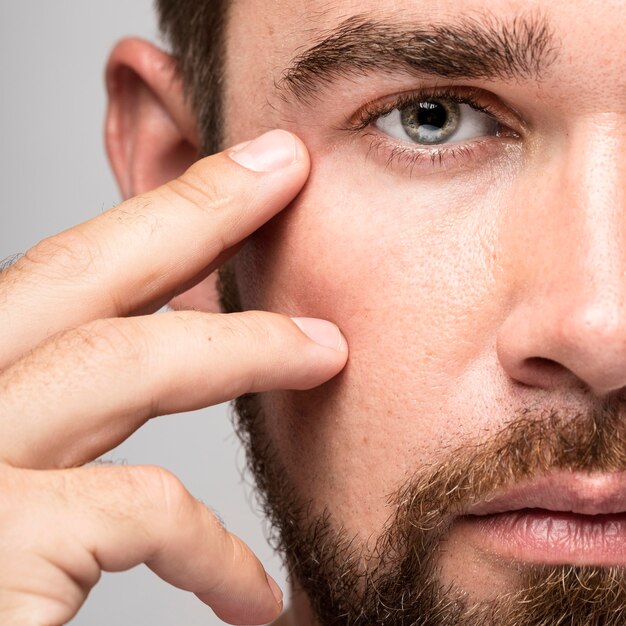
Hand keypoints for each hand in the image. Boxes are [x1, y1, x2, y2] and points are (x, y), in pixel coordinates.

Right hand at [0, 130, 347, 625]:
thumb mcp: (17, 489)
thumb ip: (68, 445)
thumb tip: (143, 412)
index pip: (61, 281)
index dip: (151, 221)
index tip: (239, 180)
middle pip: (72, 275)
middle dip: (189, 214)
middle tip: (282, 170)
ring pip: (114, 364)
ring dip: (239, 348)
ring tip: (326, 350)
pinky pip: (137, 511)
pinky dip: (211, 549)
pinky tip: (254, 596)